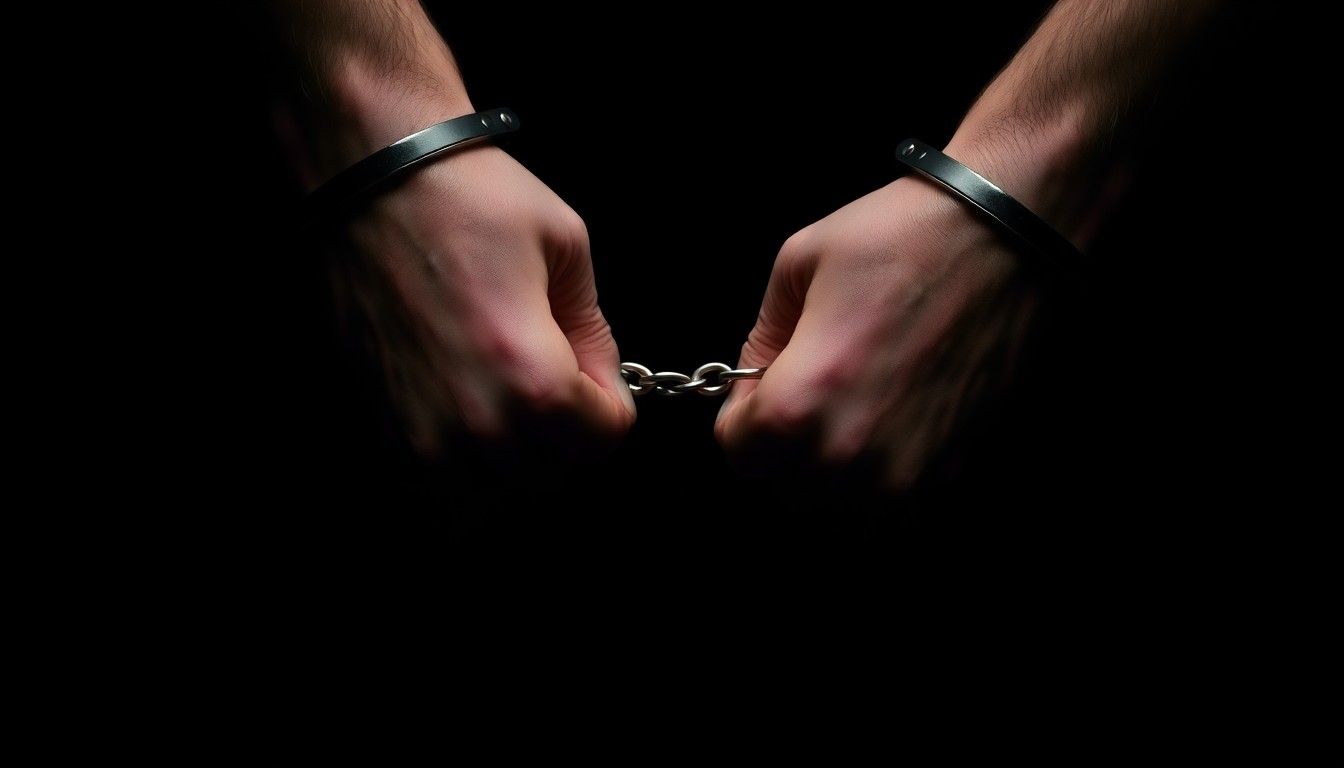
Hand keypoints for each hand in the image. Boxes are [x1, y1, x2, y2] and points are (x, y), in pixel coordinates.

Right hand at [327, 143, 636, 469]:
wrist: (370, 176)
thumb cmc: (471, 197)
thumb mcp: (567, 249)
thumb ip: (596, 333)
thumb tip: (602, 382)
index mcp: (532, 382)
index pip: (604, 441)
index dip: (611, 403)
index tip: (592, 367)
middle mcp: (474, 424)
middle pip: (550, 475)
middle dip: (563, 433)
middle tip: (551, 376)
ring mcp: (420, 433)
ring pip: (491, 494)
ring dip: (511, 459)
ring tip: (507, 398)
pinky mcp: (381, 425)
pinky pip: (434, 489)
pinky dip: (460, 468)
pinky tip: (466, 415)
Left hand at [714, 175, 1042, 494]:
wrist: (1005, 236)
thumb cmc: (900, 237)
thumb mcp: (796, 265)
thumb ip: (761, 338)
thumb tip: (756, 379)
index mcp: (798, 405)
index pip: (738, 453)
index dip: (743, 414)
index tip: (765, 384)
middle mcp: (850, 454)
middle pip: (786, 485)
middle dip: (785, 446)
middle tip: (809, 390)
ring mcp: (906, 471)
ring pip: (840, 503)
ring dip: (833, 466)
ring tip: (851, 404)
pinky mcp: (951, 467)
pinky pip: (893, 501)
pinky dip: (881, 472)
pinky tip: (891, 417)